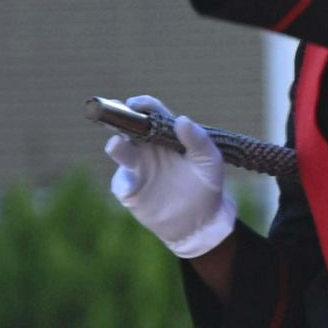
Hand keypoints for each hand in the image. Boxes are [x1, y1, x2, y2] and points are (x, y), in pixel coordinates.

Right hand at [104, 97, 235, 257]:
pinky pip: (121, 182)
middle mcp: (147, 147)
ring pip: (119, 150)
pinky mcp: (130, 189)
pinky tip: (132, 185)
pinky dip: (124, 181)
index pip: (151, 112)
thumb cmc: (206, 185)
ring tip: (118, 144)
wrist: (201, 222)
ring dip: (117, 146)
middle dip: (118, 117)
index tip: (138, 105)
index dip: (142, 105)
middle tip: (118, 114)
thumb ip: (199, 140)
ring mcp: (136, 167)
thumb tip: (182, 120)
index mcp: (166, 135)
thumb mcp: (210, 162)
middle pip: (126, 126)